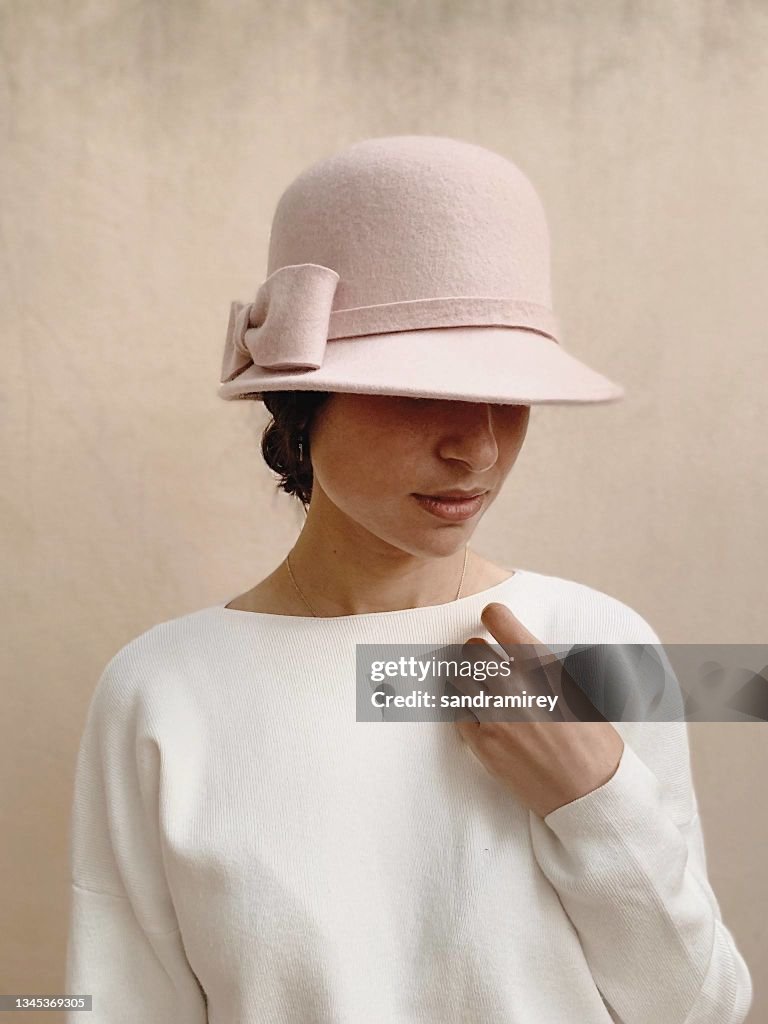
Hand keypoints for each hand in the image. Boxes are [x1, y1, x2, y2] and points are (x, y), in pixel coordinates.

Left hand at [453, 602, 624, 817]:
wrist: (591, 795)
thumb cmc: (594, 741)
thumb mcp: (581, 689)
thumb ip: (548, 665)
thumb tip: (524, 646)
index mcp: (543, 667)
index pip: (500, 621)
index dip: (493, 616)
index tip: (491, 618)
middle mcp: (516, 687)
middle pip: (471, 649)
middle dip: (476, 651)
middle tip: (484, 660)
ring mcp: (495, 716)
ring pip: (458, 678)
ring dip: (466, 678)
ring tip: (478, 686)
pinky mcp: (483, 745)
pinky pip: (457, 714)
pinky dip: (465, 710)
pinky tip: (480, 715)